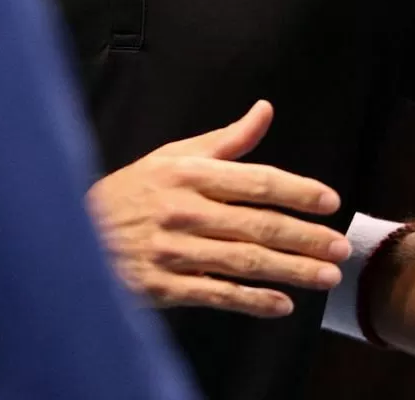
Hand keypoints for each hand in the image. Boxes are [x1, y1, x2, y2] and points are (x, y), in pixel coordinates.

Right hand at [86, 99, 348, 317]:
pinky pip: (217, 294)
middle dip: (306, 237)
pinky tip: (282, 304)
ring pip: (245, 261)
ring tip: (326, 276)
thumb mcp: (173, 157)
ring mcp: (174, 251)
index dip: (298, 191)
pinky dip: (252, 302)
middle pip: (258, 224)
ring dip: (291, 270)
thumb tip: (264, 110)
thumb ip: (226, 140)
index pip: (256, 181)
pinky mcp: (164, 286)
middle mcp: (185, 211)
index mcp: (189, 174)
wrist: (73, 235)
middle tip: (341, 247)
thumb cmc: (132, 192)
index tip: (331, 201)